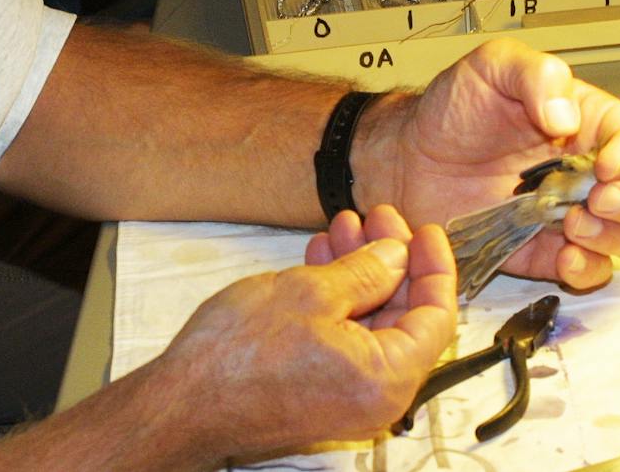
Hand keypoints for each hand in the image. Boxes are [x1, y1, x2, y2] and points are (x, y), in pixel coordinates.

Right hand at [157, 223, 454, 460]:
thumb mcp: (310, 292)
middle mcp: (375, 395)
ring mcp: (347, 395)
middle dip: (390, 261)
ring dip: (360, 272)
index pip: (435, 316)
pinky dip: (339, 297)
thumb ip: (366, 272)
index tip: (424, 230)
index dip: (433, 267)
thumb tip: (397, 255)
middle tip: (377, 218)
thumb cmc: (238, 358)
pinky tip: (321, 259)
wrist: (183, 401)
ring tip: (343, 228)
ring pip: (372, 323)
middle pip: (404, 317)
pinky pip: (346, 337)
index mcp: (386, 378)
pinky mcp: (321, 389)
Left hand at [355, 38, 619, 292]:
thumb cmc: (451, 109)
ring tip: (574, 225)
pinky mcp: (546, 250)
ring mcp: (570, 212)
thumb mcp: (492, 66)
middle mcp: (588, 170)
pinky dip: (588, 270)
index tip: (608, 166)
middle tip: (599, 200)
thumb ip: (535, 76)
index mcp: (587, 122)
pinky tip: (565, 257)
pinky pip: (589, 270)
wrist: (406, 158)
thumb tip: (566, 116)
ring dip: (616, 238)